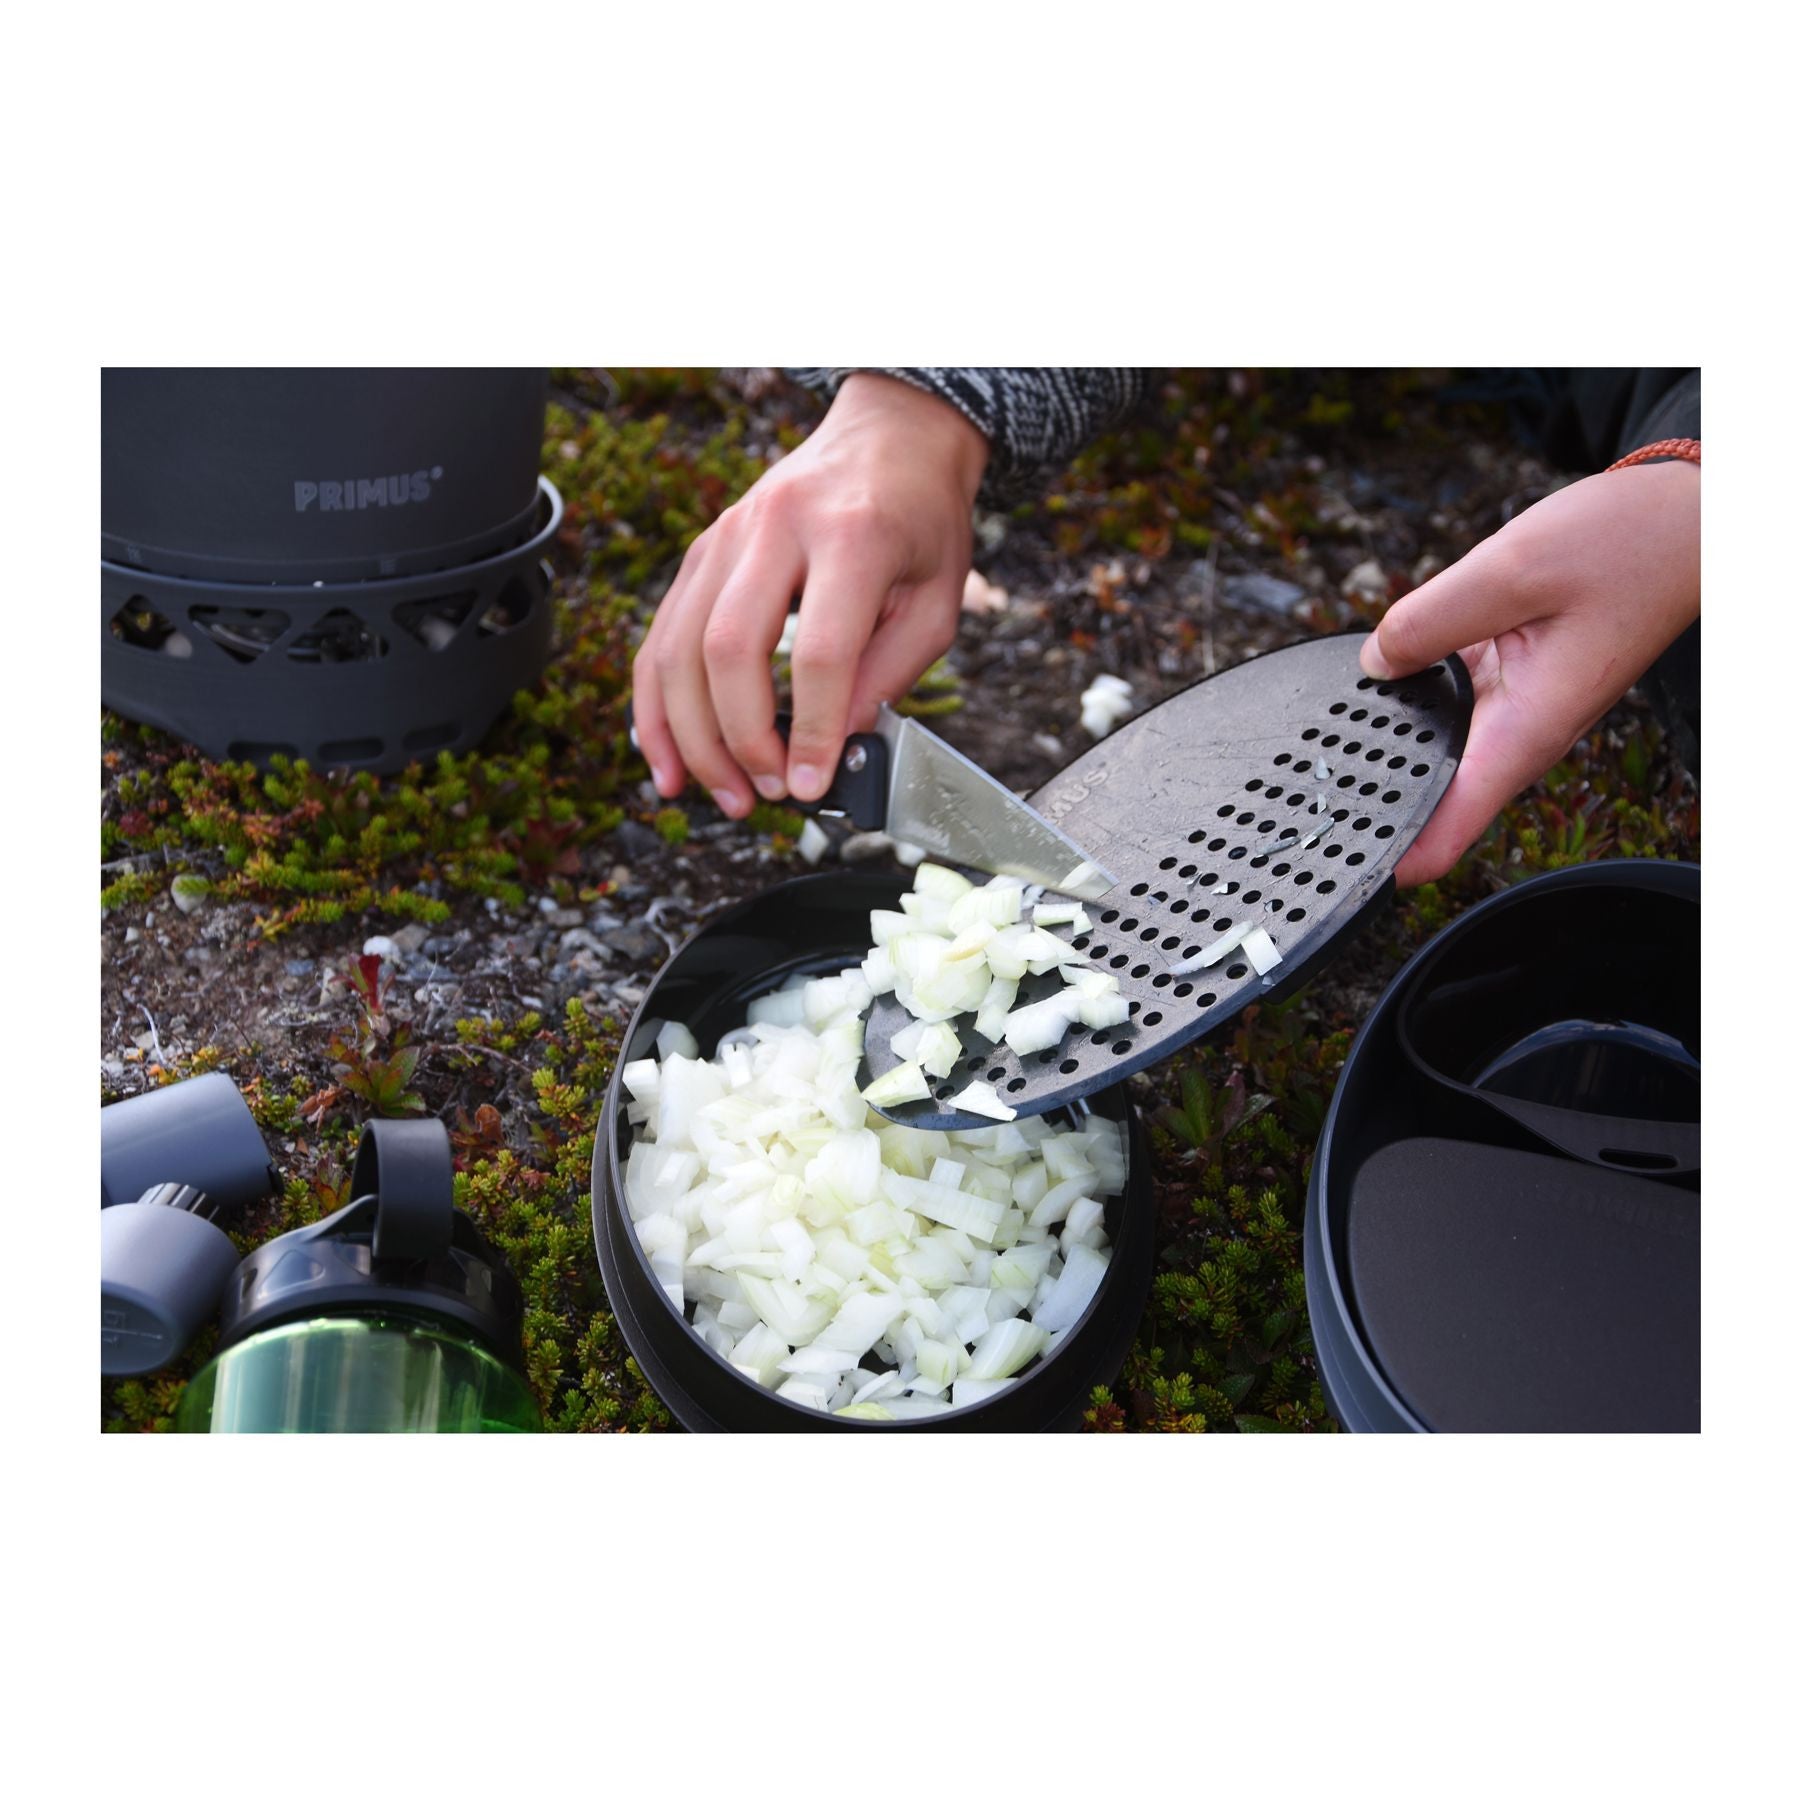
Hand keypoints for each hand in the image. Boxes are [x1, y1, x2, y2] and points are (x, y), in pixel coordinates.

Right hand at [632, 373, 988, 816]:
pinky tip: (667, 759)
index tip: (811, 783)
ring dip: (691, 736)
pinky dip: (655, 707)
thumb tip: (836, 746)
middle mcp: (776, 527)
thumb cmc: (921, 522)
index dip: (810, 728)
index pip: (820, 651)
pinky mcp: (702, 552)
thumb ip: (889, 673)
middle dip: (739, 739)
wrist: (890, 439)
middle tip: (765, 793)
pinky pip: (660, 637)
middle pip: (729, 649)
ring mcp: (727, 536)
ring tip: (724, 793)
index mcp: (852, 535)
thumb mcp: (937, 600)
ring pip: (679, 647)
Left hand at [1360, 459, 1699, 883]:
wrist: (1686, 520)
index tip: (1340, 873)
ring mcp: (1513, 704)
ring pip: (1433, 736)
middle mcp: (1517, 729)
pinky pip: (1447, 693)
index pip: (1447, 830)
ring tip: (1320, 743)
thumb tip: (1374, 664)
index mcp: (1524, 730)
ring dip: (1388, 737)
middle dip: (1373, 797)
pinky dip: (1413, 687)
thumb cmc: (1627, 546)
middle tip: (1306, 799)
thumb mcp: (1512, 570)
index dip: (1392, 861)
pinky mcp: (1510, 673)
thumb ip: (1429, 621)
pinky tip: (1377, 671)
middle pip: (1429, 789)